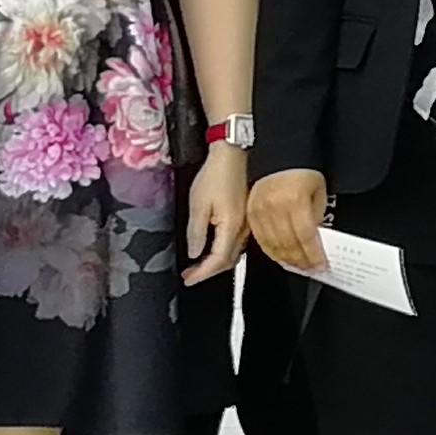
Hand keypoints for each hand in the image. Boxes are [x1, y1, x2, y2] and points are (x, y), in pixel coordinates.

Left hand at [185, 139, 248, 281]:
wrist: (233, 155)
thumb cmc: (216, 175)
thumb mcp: (198, 204)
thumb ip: (196, 232)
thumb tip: (195, 252)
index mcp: (232, 226)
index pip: (218, 260)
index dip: (202, 273)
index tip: (188, 279)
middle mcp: (244, 228)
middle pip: (229, 261)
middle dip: (208, 272)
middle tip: (190, 275)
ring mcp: (247, 223)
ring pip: (234, 253)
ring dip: (216, 263)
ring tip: (198, 266)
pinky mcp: (246, 217)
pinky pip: (237, 243)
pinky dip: (223, 252)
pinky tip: (213, 249)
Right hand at [245, 166, 328, 274]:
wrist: (279, 153)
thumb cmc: (301, 167)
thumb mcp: (319, 190)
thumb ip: (316, 215)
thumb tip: (314, 238)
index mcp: (295, 201)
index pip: (306, 237)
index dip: (314, 255)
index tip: (321, 265)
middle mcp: (275, 208)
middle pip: (288, 244)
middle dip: (301, 261)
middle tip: (310, 269)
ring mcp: (259, 211)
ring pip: (273, 245)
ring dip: (287, 259)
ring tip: (298, 266)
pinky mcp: (250, 213)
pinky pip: (260, 239)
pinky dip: (271, 251)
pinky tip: (280, 256)